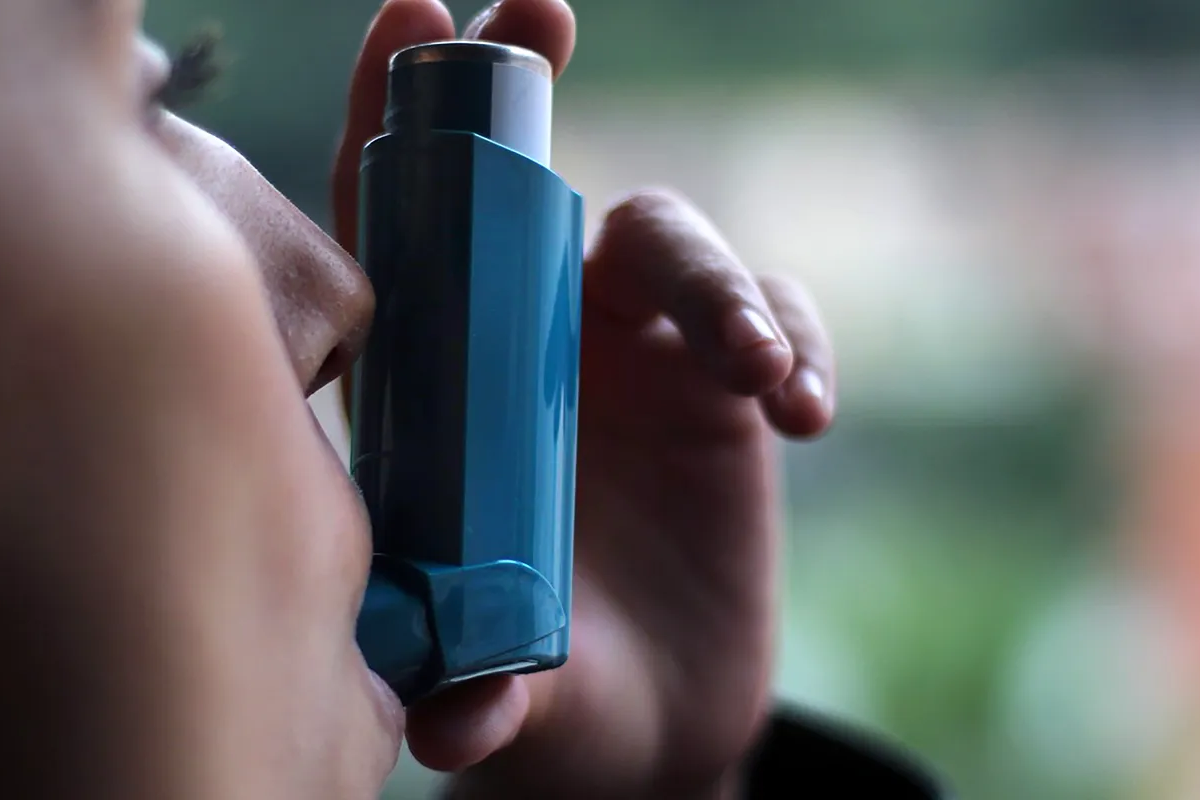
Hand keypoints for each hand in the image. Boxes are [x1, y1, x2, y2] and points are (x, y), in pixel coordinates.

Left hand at [332, 2, 836, 796]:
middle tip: (540, 13)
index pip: (401, 235)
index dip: (394, 124)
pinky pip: (772, 315)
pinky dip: (795, 339)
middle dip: (527, 88)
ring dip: (716, 289)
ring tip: (752, 376)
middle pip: (527, 184)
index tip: (408, 22)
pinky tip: (805, 411)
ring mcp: (633, 356)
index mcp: (447, 393)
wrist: (654, 727)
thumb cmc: (548, 691)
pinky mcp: (726, 391)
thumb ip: (483, 697)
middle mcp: (531, 347)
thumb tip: (459, 724)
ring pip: (671, 247)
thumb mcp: (513, 697)